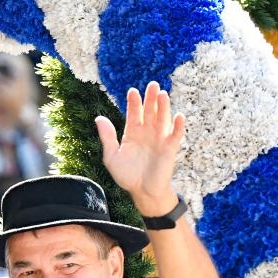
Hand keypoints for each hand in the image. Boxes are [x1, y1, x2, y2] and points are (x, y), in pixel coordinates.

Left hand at [95, 81, 184, 216]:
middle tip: (152, 85)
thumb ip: (107, 138)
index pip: (134, 113)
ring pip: (163, 119)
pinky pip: (175, 135)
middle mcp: (147, 132)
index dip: (134, 102)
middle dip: (150, 99)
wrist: (142, 192)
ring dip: (164, 107)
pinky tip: (179, 116)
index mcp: (132, 133)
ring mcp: (159, 139)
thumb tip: (99, 118)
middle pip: (150, 111)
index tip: (132, 91)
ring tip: (162, 94)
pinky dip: (178, 125)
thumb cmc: (126, 175)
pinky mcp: (170, 148)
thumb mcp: (112, 157)